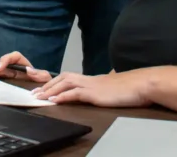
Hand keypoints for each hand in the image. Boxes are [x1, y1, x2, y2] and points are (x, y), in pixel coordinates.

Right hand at [0, 52, 52, 83]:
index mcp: (23, 64)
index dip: (5, 60)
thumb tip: (29, 71)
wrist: (45, 92)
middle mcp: (14, 68)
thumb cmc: (44, 83)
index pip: (13, 57)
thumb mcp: (45, 78)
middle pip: (1, 66)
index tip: (0, 68)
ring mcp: (9, 76)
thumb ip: (40, 74)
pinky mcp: (6, 83)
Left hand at [33, 69, 151, 107]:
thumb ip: (107, 88)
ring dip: (51, 90)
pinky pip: (75, 93)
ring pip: (65, 82)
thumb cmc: (131, 87)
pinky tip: (55, 100)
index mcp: (93, 79)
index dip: (55, 81)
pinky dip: (63, 95)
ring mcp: (92, 85)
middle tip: (35, 92)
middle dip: (48, 84)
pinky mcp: (95, 93)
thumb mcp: (115, 88)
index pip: (69, 77)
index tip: (44, 87)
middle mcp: (90, 79)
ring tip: (40, 96)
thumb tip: (106, 89)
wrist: (142, 84)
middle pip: (63, 77)